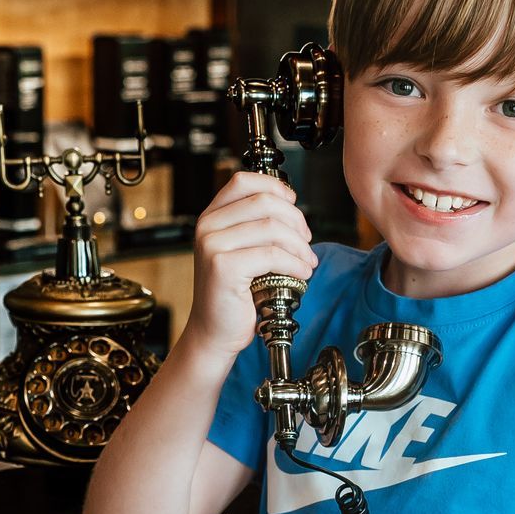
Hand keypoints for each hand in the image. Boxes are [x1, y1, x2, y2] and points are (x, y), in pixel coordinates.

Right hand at [189, 171, 315, 358]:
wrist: (214, 332)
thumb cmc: (233, 294)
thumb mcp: (242, 251)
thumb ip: (256, 226)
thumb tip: (291, 206)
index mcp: (212, 217)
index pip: (244, 181)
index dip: (275, 187)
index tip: (294, 204)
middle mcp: (207, 226)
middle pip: (264, 202)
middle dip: (296, 220)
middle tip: (307, 242)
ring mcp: (212, 245)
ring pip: (272, 228)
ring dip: (299, 246)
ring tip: (307, 262)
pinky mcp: (223, 267)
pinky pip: (272, 255)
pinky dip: (294, 263)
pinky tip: (301, 273)